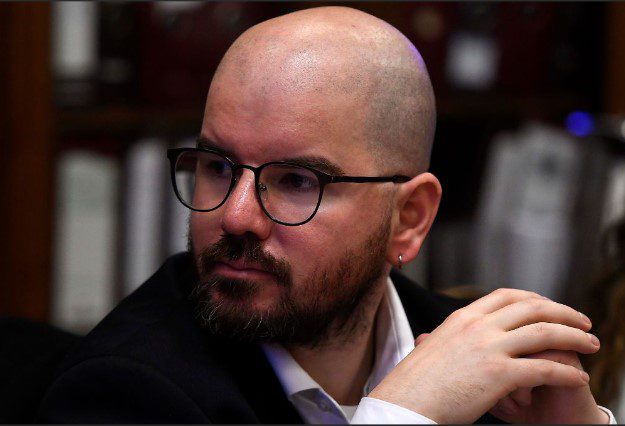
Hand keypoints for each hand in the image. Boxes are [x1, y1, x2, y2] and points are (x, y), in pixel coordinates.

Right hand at [368, 288, 599, 423]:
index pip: (506, 295)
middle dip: (564, 312)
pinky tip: (577, 377)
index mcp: (463, 317)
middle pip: (532, 307)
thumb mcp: (431, 347)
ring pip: (545, 332)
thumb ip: (443, 336)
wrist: (405, 402)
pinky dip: (567, 372)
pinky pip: (545, 368)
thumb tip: (437, 336)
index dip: (535, 297)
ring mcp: (489, 347)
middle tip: (582, 321)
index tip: (550, 305)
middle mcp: (478, 325)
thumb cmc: (415, 382)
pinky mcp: (498, 374)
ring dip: (575, 337)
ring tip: (591, 345)